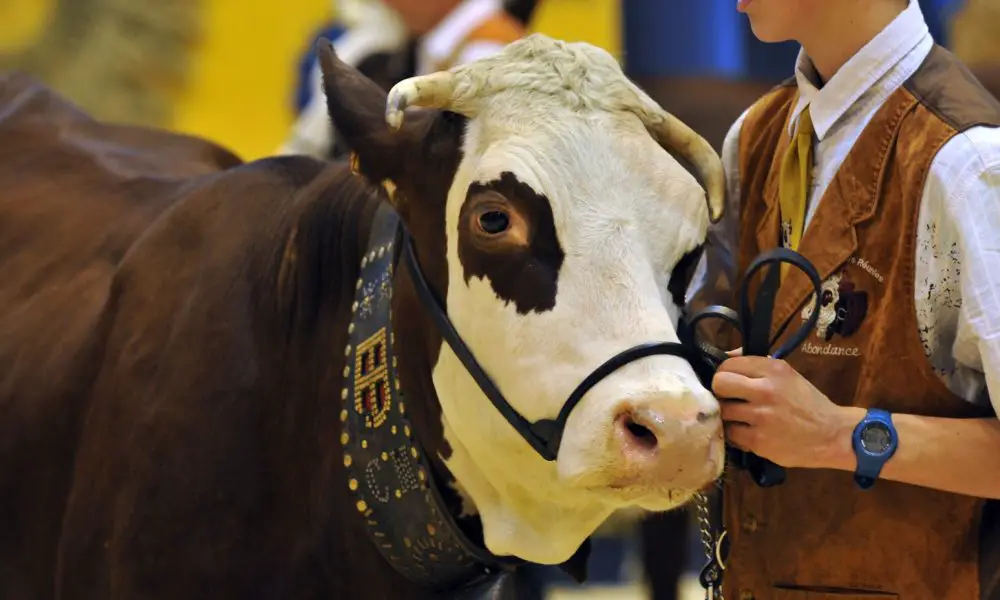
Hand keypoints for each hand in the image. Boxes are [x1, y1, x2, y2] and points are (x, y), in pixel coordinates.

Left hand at [712, 356, 862, 469]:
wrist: (832, 434)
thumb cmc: (807, 403)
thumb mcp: (787, 375)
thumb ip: (757, 366)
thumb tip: (726, 356)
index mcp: (773, 370)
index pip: (728, 364)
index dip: (724, 373)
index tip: (730, 382)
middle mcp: (765, 390)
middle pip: (719, 384)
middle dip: (720, 392)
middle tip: (729, 399)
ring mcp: (761, 417)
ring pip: (723, 411)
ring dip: (728, 415)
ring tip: (741, 417)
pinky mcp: (758, 441)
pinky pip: (731, 434)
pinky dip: (736, 434)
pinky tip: (747, 432)